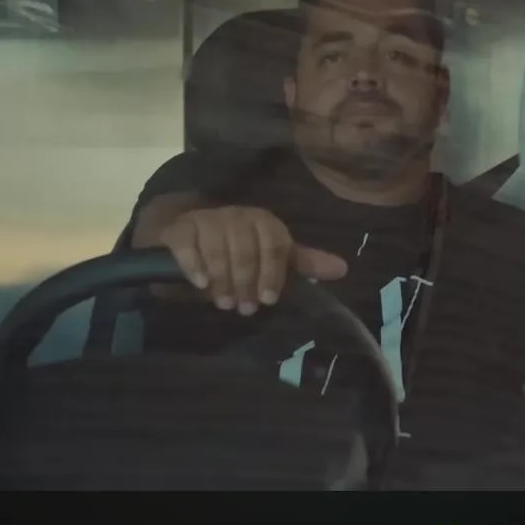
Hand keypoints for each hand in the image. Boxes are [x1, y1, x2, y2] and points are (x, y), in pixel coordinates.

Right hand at [157, 206, 347, 315]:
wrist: (194, 232)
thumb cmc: (241, 249)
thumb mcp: (274, 255)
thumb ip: (304, 263)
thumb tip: (343, 269)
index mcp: (265, 222)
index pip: (274, 245)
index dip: (272, 274)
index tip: (269, 299)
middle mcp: (238, 216)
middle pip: (245, 250)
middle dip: (245, 283)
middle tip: (244, 308)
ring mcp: (208, 219)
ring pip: (217, 248)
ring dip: (221, 279)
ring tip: (223, 303)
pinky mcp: (181, 227)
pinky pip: (186, 244)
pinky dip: (193, 264)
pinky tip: (199, 283)